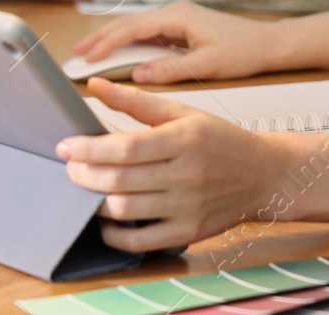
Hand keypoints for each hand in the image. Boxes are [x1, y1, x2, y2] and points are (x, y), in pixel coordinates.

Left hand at [58, 78, 294, 251]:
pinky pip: (140, 241)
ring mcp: (188, 207)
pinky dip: (114, 233)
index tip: (65, 146)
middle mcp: (187, 174)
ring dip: (94, 201)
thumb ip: (136, 101)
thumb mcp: (182, 112)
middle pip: (119, 179)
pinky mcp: (188, 232)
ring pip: (125, 210)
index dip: (88, 148)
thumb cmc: (219, 140)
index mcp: (184, 138)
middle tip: (70, 166)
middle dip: (83, 174)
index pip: (125, 147)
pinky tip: (106, 219)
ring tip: (86, 187)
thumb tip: (95, 86)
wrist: (262, 173)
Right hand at [70, 1, 295, 83]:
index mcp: (178, 16)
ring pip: (135, 26)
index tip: (86, 58)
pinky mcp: (181, 27)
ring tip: (87, 53)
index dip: (106, 44)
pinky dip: (128, 42)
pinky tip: (117, 53)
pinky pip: (147, 32)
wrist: (268, 44)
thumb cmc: (243, 51)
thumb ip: (170, 69)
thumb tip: (138, 74)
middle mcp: (174, 12)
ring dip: (111, 39)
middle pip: (127, 23)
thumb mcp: (206, 65)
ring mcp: (177, 18)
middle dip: (100, 38)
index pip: (132, 28)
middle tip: (75, 55)